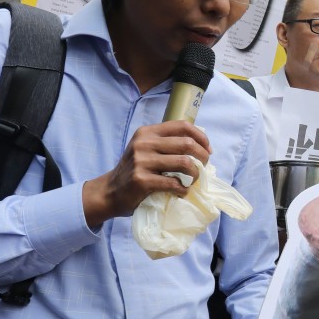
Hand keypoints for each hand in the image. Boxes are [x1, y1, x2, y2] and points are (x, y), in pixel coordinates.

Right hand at [81, 121, 210, 226]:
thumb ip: (167, 144)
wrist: (110, 192)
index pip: (183, 126)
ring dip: (195, 174)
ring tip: (193, 180)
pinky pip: (174, 183)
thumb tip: (201, 147)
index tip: (208, 150)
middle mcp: (144, 143)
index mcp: (148, 132)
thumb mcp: (146, 149)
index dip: (201, 137)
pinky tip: (181, 192)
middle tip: (204, 167)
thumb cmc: (135, 170)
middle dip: (203, 157)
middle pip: (187, 144)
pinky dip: (183, 189)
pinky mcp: (142, 180)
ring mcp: (141, 161)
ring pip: (184, 162)